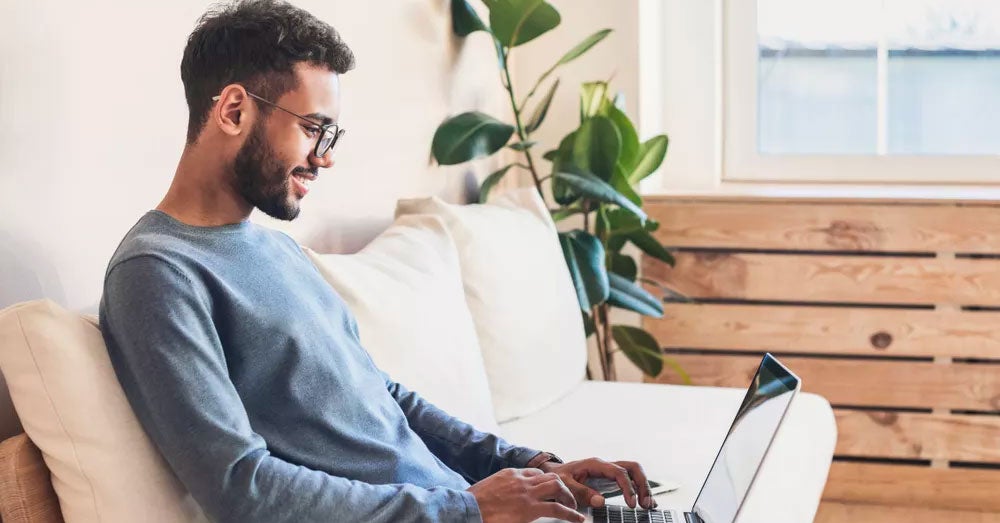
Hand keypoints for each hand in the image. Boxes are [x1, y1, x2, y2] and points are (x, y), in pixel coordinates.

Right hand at [468, 467, 584, 522]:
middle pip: (550, 476)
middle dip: (562, 487)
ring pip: (557, 487)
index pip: (534, 472)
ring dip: (568, 496)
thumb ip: (499, 490)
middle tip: (566, 498)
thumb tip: (502, 499)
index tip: (549, 490)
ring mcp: (526, 493)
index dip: (545, 482)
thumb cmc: (472, 502)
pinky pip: (556, 508)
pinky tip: (577, 519)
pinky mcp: (530, 508)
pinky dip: (570, 513)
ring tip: (573, 507)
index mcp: (510, 474)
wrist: (468, 508)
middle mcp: (521, 479)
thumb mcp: (487, 489)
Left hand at [538, 458, 655, 509]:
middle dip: (642, 484)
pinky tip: (647, 501)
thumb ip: (581, 492)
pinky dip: (639, 489)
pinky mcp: (611, 479)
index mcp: (596, 464)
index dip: (628, 487)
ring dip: (643, 487)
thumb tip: (601, 501)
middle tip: (645, 503)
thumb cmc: (559, 477)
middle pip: (632, 468)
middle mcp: (605, 466)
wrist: (554, 473)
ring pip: (634, 472)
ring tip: (648, 504)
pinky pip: (630, 480)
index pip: (619, 472)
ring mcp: (609, 471)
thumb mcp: (565, 484)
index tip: (631, 504)